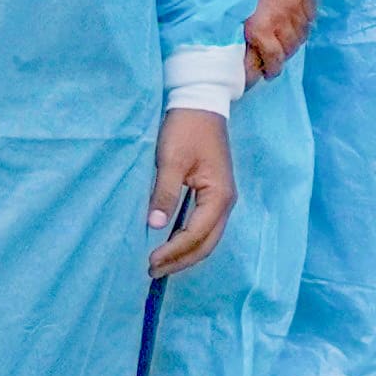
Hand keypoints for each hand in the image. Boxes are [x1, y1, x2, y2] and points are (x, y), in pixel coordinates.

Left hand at [145, 106, 233, 278]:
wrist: (200, 105)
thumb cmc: (185, 130)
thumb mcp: (171, 160)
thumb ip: (165, 193)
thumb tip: (156, 225)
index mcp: (219, 195)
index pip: (197, 234)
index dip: (174, 250)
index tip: (149, 261)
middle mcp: (226, 202)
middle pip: (207, 243)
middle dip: (181, 260)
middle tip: (152, 271)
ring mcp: (222, 199)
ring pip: (208, 238)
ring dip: (185, 254)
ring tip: (160, 264)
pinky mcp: (214, 195)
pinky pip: (205, 227)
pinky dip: (189, 241)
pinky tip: (172, 245)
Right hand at [240, 0, 325, 78]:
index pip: (309, 13)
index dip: (302, 23)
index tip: (293, 28)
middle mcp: (293, 7)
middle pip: (300, 32)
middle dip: (292, 42)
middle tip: (282, 48)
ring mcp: (278, 20)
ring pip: (289, 45)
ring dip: (284, 55)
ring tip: (276, 62)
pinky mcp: (259, 32)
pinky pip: (273, 54)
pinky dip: (273, 65)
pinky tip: (269, 72)